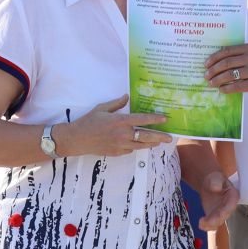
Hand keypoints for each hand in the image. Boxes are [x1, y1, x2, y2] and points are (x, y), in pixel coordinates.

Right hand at [57, 96, 171, 158]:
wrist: (77, 139)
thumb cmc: (88, 121)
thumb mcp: (102, 108)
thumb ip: (116, 103)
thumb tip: (127, 96)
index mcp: (120, 121)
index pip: (142, 120)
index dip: (155, 120)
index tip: (165, 119)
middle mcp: (123, 134)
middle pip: (146, 136)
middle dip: (160, 137)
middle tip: (170, 137)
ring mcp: (121, 145)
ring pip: (141, 145)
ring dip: (152, 143)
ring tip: (160, 142)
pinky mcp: (117, 153)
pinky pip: (131, 149)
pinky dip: (137, 146)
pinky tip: (140, 144)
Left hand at [194, 170, 238, 230]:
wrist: (210, 184)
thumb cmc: (215, 179)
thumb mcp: (215, 178)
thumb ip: (216, 181)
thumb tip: (216, 187)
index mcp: (233, 196)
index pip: (231, 205)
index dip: (226, 211)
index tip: (219, 214)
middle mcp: (229, 206)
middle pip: (225, 215)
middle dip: (216, 220)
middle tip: (206, 222)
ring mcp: (222, 213)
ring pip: (218, 222)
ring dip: (210, 225)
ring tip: (201, 223)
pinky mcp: (214, 217)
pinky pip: (212, 224)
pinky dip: (206, 226)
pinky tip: (200, 225)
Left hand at [204, 43, 247, 99]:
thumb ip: (242, 57)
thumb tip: (219, 63)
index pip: (227, 51)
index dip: (214, 57)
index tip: (206, 64)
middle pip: (226, 62)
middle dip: (213, 69)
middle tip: (206, 75)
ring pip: (229, 74)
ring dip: (217, 80)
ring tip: (211, 83)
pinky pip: (236, 86)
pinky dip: (226, 88)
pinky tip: (222, 90)